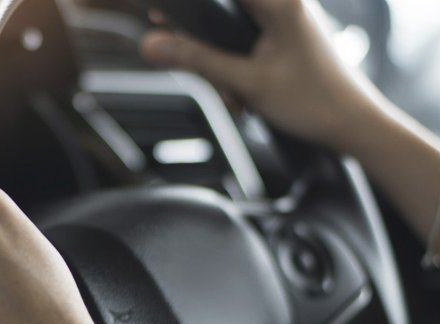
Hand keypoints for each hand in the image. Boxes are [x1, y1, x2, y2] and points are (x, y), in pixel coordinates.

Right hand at [141, 0, 384, 149]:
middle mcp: (286, 3)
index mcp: (280, 2)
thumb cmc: (316, 103)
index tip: (165, 17)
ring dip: (223, 65)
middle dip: (206, 46)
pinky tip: (243, 95)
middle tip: (209, 78)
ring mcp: (287, 20)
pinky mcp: (287, 37)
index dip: (191, 8)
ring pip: (232, 31)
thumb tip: (154, 44)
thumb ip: (197, 60)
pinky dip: (238, 68)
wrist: (353, 126)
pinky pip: (247, 44)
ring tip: (235, 97)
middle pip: (222, 12)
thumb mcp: (247, 82)